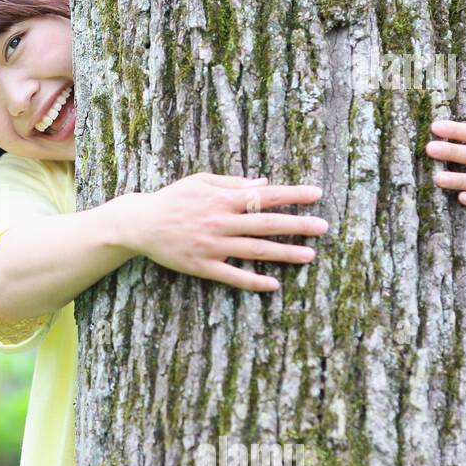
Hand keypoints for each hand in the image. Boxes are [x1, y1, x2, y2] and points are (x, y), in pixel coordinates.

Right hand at [120, 173, 327, 291]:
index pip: (265, 195)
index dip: (292, 195)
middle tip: (323, 227)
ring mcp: (212, 246)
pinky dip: (253, 281)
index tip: (316, 194)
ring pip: (255, 250)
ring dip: (284, 253)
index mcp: (222, 199)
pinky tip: (273, 284)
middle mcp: (221, 222)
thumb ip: (233, 182)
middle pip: (266, 224)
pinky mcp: (201, 266)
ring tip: (310, 255)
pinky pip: (232, 275)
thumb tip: (264, 183)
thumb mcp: (201, 181)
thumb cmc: (173, 199)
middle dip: (298, 224)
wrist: (141, 223)